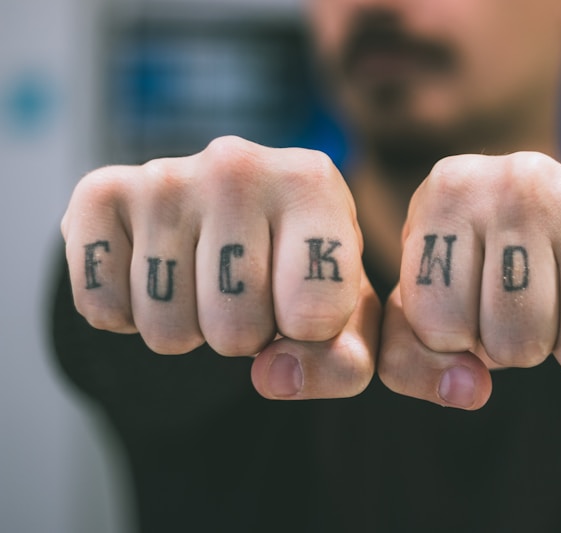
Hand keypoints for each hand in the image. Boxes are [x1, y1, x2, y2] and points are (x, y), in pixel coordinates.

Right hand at [61, 136, 378, 398]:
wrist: (233, 221)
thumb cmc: (300, 273)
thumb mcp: (346, 319)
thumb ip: (343, 363)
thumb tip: (273, 376)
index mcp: (312, 184)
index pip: (314, 314)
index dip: (309, 335)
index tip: (307, 302)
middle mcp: (239, 165)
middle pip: (235, 332)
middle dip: (243, 336)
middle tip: (248, 292)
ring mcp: (166, 177)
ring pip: (166, 330)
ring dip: (186, 330)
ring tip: (203, 281)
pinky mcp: (101, 192)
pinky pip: (102, 306)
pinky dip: (124, 317)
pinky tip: (151, 276)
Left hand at [378, 152, 560, 408]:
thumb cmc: (482, 267)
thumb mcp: (425, 304)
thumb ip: (410, 359)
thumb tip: (470, 390)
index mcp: (447, 194)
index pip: (439, 327)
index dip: (457, 336)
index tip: (471, 297)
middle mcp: (517, 180)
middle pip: (516, 343)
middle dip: (519, 345)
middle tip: (527, 300)